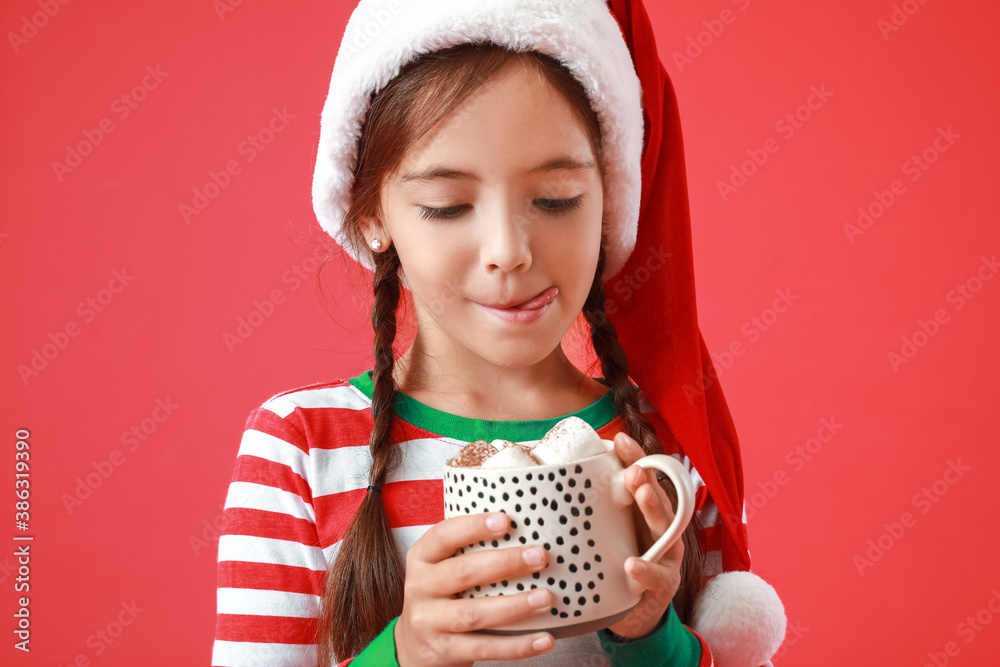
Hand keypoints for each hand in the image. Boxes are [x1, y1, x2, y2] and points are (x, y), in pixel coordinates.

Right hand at [394, 512, 556, 666]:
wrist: (413, 647)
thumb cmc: (441, 596)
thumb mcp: (441, 568)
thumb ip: (468, 550)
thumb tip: (526, 531)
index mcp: (422, 558)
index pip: (443, 535)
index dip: (473, 527)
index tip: (506, 521)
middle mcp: (420, 588)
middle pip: (462, 572)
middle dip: (504, 563)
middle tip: (539, 556)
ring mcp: (429, 622)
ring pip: (474, 614)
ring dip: (514, 606)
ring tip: (546, 598)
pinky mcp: (443, 651)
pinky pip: (485, 648)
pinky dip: (518, 646)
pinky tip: (545, 640)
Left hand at [605, 432, 684, 638]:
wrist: (632, 615)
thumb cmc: (614, 566)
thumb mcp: (602, 535)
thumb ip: (587, 511)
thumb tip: (541, 485)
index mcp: (642, 512)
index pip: (642, 478)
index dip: (634, 457)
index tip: (619, 439)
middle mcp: (659, 528)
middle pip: (657, 497)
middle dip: (646, 479)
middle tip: (632, 467)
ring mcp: (666, 556)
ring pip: (665, 529)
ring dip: (652, 508)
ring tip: (641, 492)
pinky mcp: (665, 585)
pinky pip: (658, 576)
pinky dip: (646, 570)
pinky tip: (631, 564)